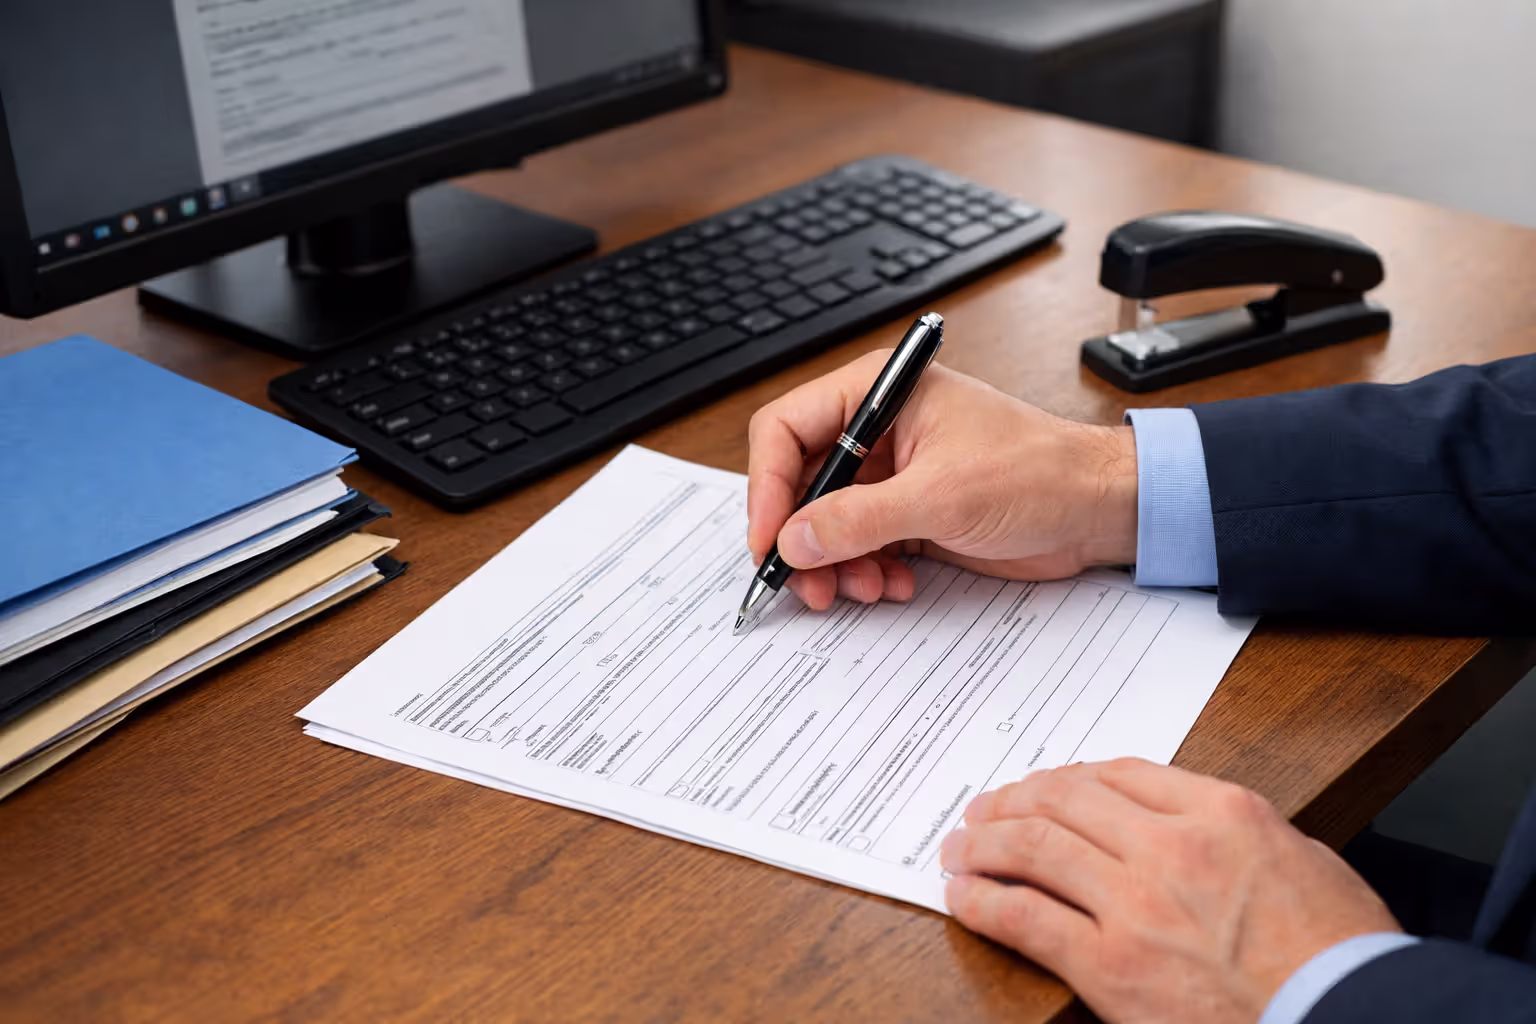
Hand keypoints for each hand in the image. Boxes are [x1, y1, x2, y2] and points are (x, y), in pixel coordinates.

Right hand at [746, 351, 1137, 609]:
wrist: (1097, 509)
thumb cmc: (1041, 471)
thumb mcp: (942, 495)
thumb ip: (860, 518)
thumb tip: (794, 539)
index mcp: (879, 392)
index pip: (787, 428)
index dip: (767, 485)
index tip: (769, 538)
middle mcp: (877, 429)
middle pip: (798, 481)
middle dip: (800, 537)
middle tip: (805, 582)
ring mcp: (891, 473)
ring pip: (824, 521)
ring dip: (833, 563)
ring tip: (861, 588)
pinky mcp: (907, 513)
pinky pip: (858, 545)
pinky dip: (863, 571)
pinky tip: (892, 585)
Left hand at [941, 759, 1400, 1023]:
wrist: (1354, 1019)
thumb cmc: (1343, 956)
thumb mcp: (1303, 859)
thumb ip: (1237, 832)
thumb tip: (1191, 827)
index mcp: (1221, 812)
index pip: (1121, 773)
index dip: (1068, 777)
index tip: (1045, 786)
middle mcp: (1170, 846)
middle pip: (1064, 800)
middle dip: (1012, 800)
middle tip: (984, 809)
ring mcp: (1135, 904)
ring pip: (1032, 848)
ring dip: (983, 843)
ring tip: (959, 848)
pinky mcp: (1110, 966)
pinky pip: (1025, 919)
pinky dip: (983, 902)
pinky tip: (962, 897)